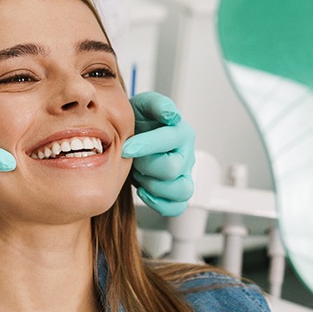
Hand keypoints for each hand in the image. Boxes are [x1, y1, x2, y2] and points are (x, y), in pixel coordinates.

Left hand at [122, 92, 194, 216]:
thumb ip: (157, 105)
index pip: (170, 140)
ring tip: (140, 175)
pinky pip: (177, 206)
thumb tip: (171, 115)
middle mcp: (186, 154)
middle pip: (172, 169)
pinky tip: (144, 191)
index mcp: (181, 132)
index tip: (126, 147)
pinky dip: (160, 203)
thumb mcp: (143, 105)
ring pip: (181, 191)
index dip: (145, 145)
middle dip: (146, 165)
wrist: (132, 136)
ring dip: (154, 186)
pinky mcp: (176, 191)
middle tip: (133, 160)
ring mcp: (183, 175)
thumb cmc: (138, 122)